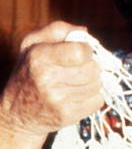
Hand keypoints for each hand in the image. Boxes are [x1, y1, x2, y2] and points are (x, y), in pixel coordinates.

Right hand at [0, 21, 102, 148]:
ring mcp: (59, 100)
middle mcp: (49, 78)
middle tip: (77, 74)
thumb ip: (56, 30)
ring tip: (74, 88)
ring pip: (98, 86)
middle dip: (92, 71)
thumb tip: (84, 30)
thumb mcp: (31, 46)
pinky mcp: (68, 116)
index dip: (87, 54)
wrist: (16, 117)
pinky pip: (97, 102)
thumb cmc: (27, 78)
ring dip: (93, 86)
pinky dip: (93, 101)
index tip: (81, 57)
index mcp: (40, 57)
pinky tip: (76, 101)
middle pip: (94, 69)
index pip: (83, 51)